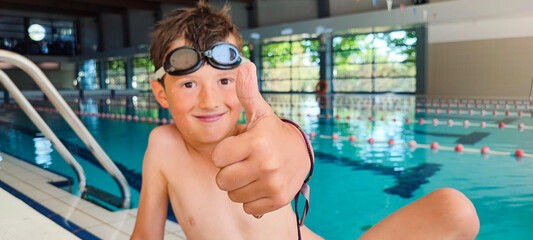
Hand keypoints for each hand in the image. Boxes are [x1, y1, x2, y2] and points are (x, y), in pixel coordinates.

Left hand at [212, 62, 310, 215]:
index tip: (237, 148)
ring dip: (238, 186)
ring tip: (252, 173)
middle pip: (222, 179)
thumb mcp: (260, 112)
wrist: (302, 155)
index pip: (217, 157)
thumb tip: (243, 64)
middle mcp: (266, 164)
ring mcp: (272, 184)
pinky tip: (260, 185)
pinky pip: (247, 207)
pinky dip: (251, 199)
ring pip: (233, 194)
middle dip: (229, 171)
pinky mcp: (277, 200)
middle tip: (243, 162)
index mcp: (257, 141)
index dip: (224, 153)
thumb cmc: (272, 133)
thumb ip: (247, 91)